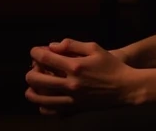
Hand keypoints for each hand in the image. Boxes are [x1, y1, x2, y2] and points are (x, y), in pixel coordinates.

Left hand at [26, 39, 140, 114]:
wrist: (125, 88)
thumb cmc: (111, 66)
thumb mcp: (95, 48)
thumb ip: (73, 45)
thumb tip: (53, 46)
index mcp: (76, 66)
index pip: (46, 58)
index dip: (36, 53)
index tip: (35, 51)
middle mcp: (71, 83)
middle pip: (38, 80)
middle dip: (30, 73)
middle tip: (32, 69)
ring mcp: (72, 98)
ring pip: (42, 99)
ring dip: (32, 92)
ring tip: (31, 88)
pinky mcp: (76, 108)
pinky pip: (53, 111)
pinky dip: (44, 107)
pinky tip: (44, 101)